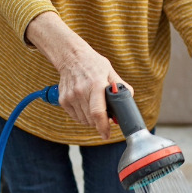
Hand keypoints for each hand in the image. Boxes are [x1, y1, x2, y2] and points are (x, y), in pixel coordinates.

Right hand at [27, 11, 123, 139]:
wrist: (71, 57)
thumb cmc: (93, 64)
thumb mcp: (110, 71)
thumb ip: (121, 86)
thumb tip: (128, 100)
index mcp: (95, 85)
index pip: (98, 112)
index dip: (103, 127)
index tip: (107, 135)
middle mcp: (81, 92)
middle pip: (91, 119)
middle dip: (100, 123)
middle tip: (106, 117)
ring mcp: (70, 97)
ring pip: (83, 120)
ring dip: (92, 120)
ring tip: (96, 109)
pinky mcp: (63, 100)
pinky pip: (75, 117)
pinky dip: (83, 116)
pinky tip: (87, 107)